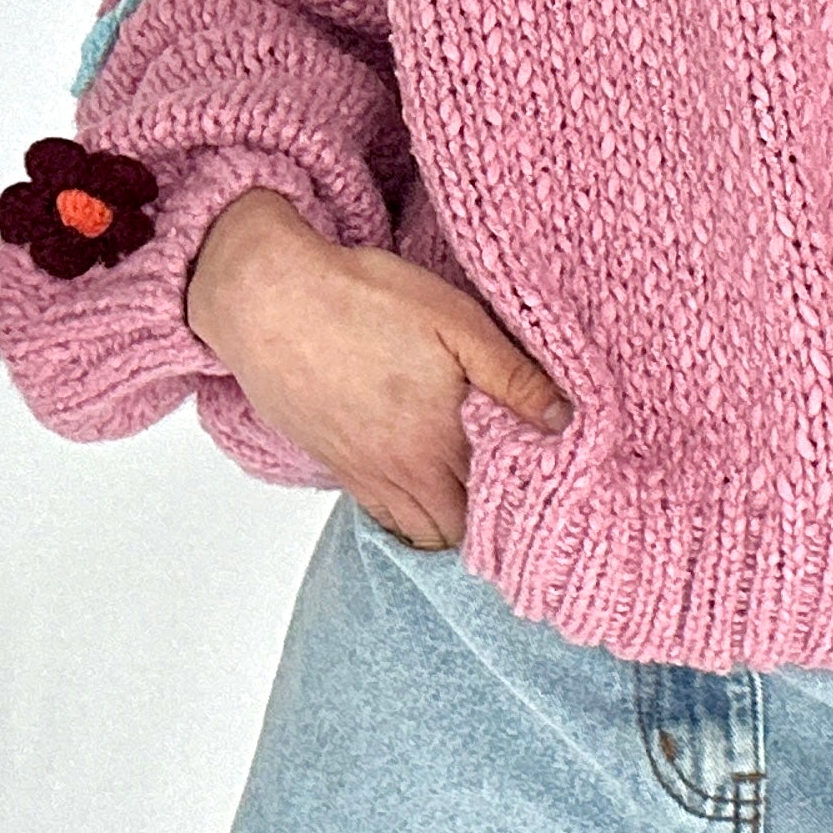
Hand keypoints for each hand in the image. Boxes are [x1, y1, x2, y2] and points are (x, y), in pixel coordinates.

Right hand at [185, 187, 572, 549]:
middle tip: (521, 498)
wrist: (267, 301)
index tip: (555, 492)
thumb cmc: (363, 300)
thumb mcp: (454, 320)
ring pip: (420, 532)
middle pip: (461, 532)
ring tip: (481, 498)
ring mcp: (365, 473)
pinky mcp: (337, 465)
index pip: (500, 505)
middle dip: (495, 526)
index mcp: (443, 440)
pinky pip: (382, 516)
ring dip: (453, 524)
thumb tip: (565, 418)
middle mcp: (405, 470)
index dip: (530, 504)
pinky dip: (410, 517)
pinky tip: (428, 488)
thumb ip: (513, 375)